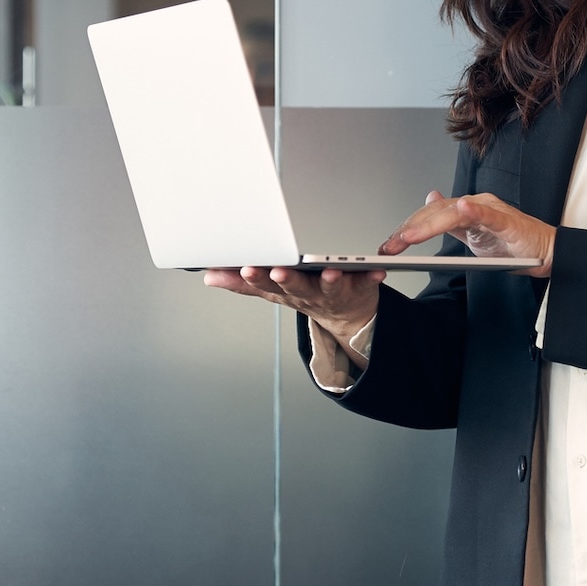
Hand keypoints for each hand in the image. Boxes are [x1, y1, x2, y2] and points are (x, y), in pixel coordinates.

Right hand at [202, 265, 384, 354]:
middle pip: (296, 287)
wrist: (347, 318)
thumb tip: (209, 276)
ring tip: (332, 273)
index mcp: (286, 292)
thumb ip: (242, 283)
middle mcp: (309, 294)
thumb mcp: (272, 291)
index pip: (266, 285)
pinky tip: (377, 269)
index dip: (256, 278)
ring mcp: (335, 293)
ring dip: (330, 281)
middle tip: (279, 271)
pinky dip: (372, 276)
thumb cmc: (308, 296)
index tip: (246, 268)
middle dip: (287, 279)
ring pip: (330, 288)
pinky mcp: (360, 288)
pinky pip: (367, 282)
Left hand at [380, 190, 555, 276]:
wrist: (546, 252)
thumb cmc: (513, 245)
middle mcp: (475, 205)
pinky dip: (475, 210)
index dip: (407, 228)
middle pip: (436, 213)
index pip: (429, 215)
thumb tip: (428, 199)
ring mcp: (492, 211)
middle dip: (410, 229)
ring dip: (429, 224)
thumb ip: (450, 221)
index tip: (386, 244)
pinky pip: (489, 214)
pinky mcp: (509, 221)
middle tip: (389, 246)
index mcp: (465, 211)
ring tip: (409, 237)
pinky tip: (462, 208)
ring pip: (454, 213)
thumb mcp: (473, 236)